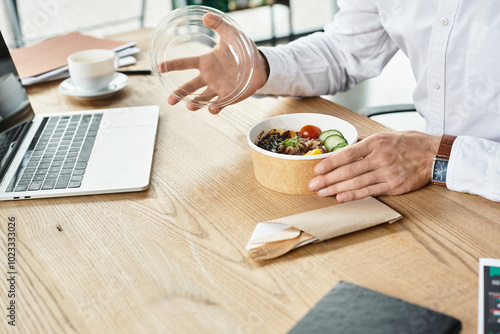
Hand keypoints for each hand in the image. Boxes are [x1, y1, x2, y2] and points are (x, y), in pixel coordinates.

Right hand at [157, 13, 269, 113]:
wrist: (259, 64)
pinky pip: (220, 104)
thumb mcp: (231, 34)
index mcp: (205, 62)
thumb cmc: (242, 49)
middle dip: (179, 93)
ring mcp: (218, 88)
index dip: (172, 65)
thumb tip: (206, 16)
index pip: (185, 63)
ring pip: (202, 98)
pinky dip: (215, 107)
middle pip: (190, 86)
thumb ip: (219, 25)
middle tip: (170, 100)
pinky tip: (212, 108)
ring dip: (195, 103)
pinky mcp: (229, 97)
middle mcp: (208, 77)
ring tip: (189, 106)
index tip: (159, 68)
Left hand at [308, 131, 440, 201]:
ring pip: (356, 183)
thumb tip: (346, 145)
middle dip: (327, 179)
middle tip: (312, 185)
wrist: (435, 155)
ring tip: (321, 193)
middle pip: (348, 170)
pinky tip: (340, 198)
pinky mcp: (394, 186)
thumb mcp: (387, 135)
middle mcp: (380, 157)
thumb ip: (366, 142)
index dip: (330, 163)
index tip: (316, 169)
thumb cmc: (410, 143)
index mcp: (376, 143)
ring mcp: (387, 173)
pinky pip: (369, 192)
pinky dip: (353, 196)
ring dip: (336, 189)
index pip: (347, 153)